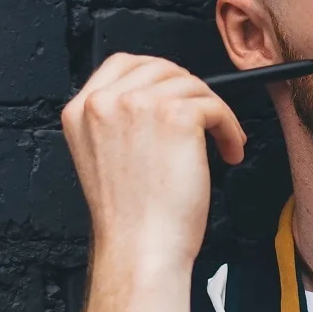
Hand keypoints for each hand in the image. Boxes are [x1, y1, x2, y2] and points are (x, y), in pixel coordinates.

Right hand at [61, 53, 246, 270]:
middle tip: (206, 119)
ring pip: (194, 86)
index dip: (159, 75)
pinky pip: (216, 106)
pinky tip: (229, 150)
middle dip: (192, 93)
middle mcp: (106, 102)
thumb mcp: (104, 156)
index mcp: (81, 110)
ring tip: (222, 142)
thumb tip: (160, 99)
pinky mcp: (177, 115)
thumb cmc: (129, 217)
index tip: (178, 93)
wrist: (140, 248)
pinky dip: (230, 128)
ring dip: (216, 113)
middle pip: (163, 69)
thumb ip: (119, 121)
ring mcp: (140, 105)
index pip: (123, 64)